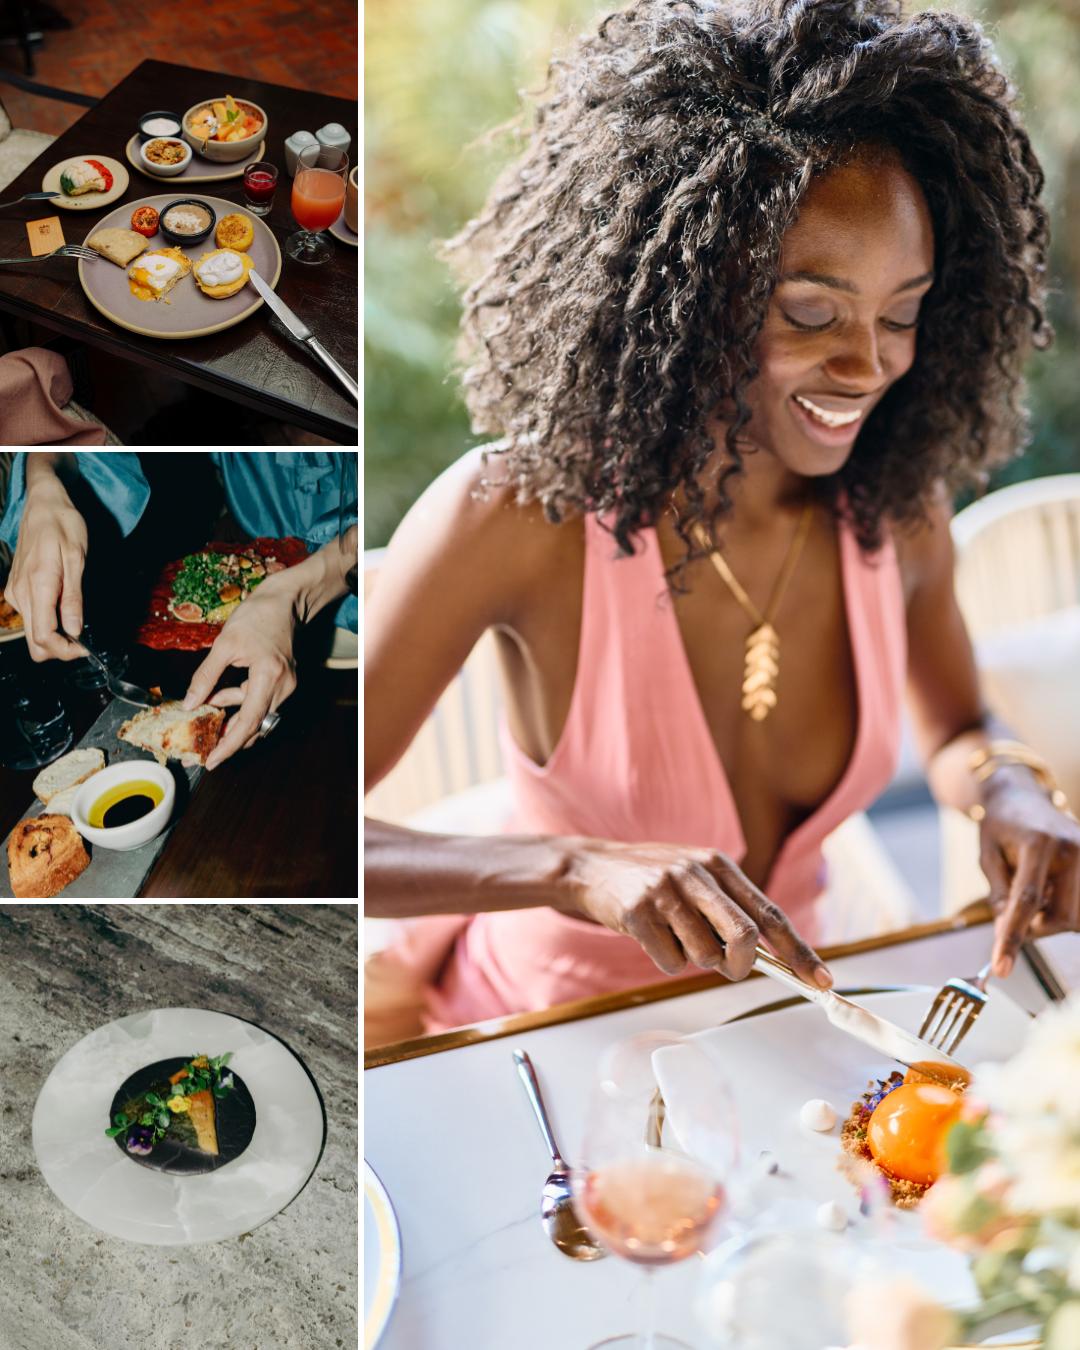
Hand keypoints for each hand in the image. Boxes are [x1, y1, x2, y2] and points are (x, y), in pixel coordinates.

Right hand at [4, 472, 87, 660]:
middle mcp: (21, 594)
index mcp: (38, 586)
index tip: (85, 649)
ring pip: (31, 633)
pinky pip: (30, 617)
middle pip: (35, 643)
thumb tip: (75, 629)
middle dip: (59, 649)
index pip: (44, 637)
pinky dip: (46, 621)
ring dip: (53, 635)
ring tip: (75, 620)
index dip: (65, 651)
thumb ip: (73, 597)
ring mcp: (15, 592)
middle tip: (82, 641)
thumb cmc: (63, 525)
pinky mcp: (16, 590)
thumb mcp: (77, 559)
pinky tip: (62, 607)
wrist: (42, 504)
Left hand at [182, 581, 297, 769]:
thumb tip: (189, 703)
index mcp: (269, 677)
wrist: (284, 602)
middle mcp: (283, 686)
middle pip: (256, 725)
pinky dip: (241, 706)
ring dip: (233, 718)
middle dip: (230, 739)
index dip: (229, 745)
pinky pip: (261, 703)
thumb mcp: (224, 644)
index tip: (212, 761)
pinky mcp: (284, 683)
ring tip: (208, 711)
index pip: (249, 721)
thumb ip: (206, 676)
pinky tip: (221, 698)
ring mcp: (287, 686)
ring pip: (258, 716)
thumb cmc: (256, 616)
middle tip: (205, 752)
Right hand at [558, 837, 832, 986]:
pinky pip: (671, 962)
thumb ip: (729, 908)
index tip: (820, 980)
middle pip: (745, 936)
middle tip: (732, 969)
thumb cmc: (652, 879)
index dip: (798, 951)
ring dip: (696, 960)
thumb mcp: (696, 878)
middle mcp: (695, 873)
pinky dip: (668, 961)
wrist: (592, 868)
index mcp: (718, 865)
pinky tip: (652, 938)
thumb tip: (771, 955)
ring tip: (675, 937)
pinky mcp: (638, 912)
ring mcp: (665, 892)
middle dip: (743, 965)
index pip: (770, 914)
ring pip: (706, 955)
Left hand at [979, 785, 1079, 976]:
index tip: (1001, 967)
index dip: (1013, 938)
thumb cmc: (1001, 826)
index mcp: (1038, 844)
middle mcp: (1073, 849)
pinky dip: (1068, 908)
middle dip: (1036, 926)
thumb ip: (1000, 897)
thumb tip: (1007, 935)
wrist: (1022, 794)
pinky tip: (1054, 892)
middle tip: (1019, 913)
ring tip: (1039, 892)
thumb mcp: (988, 857)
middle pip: (1060, 917)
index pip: (1027, 902)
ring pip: (1076, 917)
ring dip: (1054, 917)